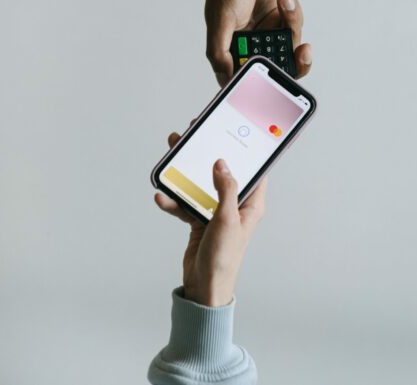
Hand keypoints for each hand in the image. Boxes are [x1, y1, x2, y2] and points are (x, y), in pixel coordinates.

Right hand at [155, 132, 265, 306]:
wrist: (204, 287)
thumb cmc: (224, 258)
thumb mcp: (227, 221)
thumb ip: (226, 191)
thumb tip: (222, 164)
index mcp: (251, 203)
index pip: (254, 170)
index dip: (246, 150)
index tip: (234, 130)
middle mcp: (236, 205)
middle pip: (222, 172)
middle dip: (207, 155)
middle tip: (195, 134)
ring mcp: (216, 212)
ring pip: (200, 184)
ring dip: (185, 173)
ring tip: (173, 155)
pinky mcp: (200, 220)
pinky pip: (185, 204)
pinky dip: (174, 201)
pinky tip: (162, 198)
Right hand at [205, 0, 312, 85]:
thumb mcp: (220, 21)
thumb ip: (220, 53)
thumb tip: (226, 80)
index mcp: (234, 49)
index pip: (252, 76)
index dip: (267, 82)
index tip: (281, 81)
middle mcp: (252, 43)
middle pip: (280, 67)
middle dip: (295, 61)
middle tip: (303, 52)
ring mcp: (269, 30)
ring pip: (292, 43)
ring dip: (291, 19)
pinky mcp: (283, 16)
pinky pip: (296, 21)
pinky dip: (291, 6)